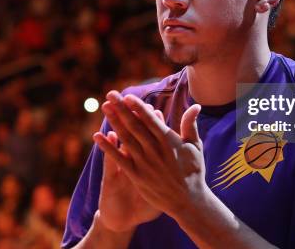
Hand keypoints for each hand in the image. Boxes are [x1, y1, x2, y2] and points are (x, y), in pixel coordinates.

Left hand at [94, 91, 206, 217]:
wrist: (188, 201)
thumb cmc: (194, 171)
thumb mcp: (195, 146)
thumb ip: (190, 125)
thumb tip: (196, 106)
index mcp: (168, 141)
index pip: (150, 120)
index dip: (138, 108)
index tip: (128, 96)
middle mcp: (155, 150)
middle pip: (135, 126)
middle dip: (122, 109)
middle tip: (111, 94)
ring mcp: (144, 163)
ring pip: (126, 139)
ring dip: (114, 122)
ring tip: (105, 107)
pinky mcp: (137, 176)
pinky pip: (119, 160)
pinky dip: (108, 148)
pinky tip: (97, 137)